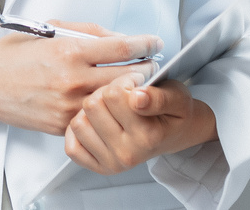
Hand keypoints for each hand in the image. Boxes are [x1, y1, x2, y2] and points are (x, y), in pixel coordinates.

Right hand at [0, 21, 164, 135]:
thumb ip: (85, 33)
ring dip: (130, 91)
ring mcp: (68, 106)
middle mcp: (72, 80)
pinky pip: (95, 117)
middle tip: (152, 63)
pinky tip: (108, 100)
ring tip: (135, 83)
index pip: (121, 48)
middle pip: (128, 77)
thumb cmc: (12, 53)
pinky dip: (105, 108)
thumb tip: (118, 38)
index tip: (155, 42)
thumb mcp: (47, 30)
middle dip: (146, 69)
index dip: (145, 43)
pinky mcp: (62, 125)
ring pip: (116, 101)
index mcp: (68, 51)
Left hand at [64, 72, 216, 174]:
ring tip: (111, 110)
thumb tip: (137, 98)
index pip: (113, 93)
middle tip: (123, 98)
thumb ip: (158, 97)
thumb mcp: (176, 97)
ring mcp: (112, 163)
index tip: (136, 85)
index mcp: (147, 136)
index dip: (123, 81)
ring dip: (91, 111)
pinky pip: (72, 145)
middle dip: (105, 94)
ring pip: (79, 122)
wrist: (176, 134)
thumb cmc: (173, 112)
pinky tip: (96, 125)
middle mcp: (128, 154)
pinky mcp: (99, 167)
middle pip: (92, 105)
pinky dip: (80, 132)